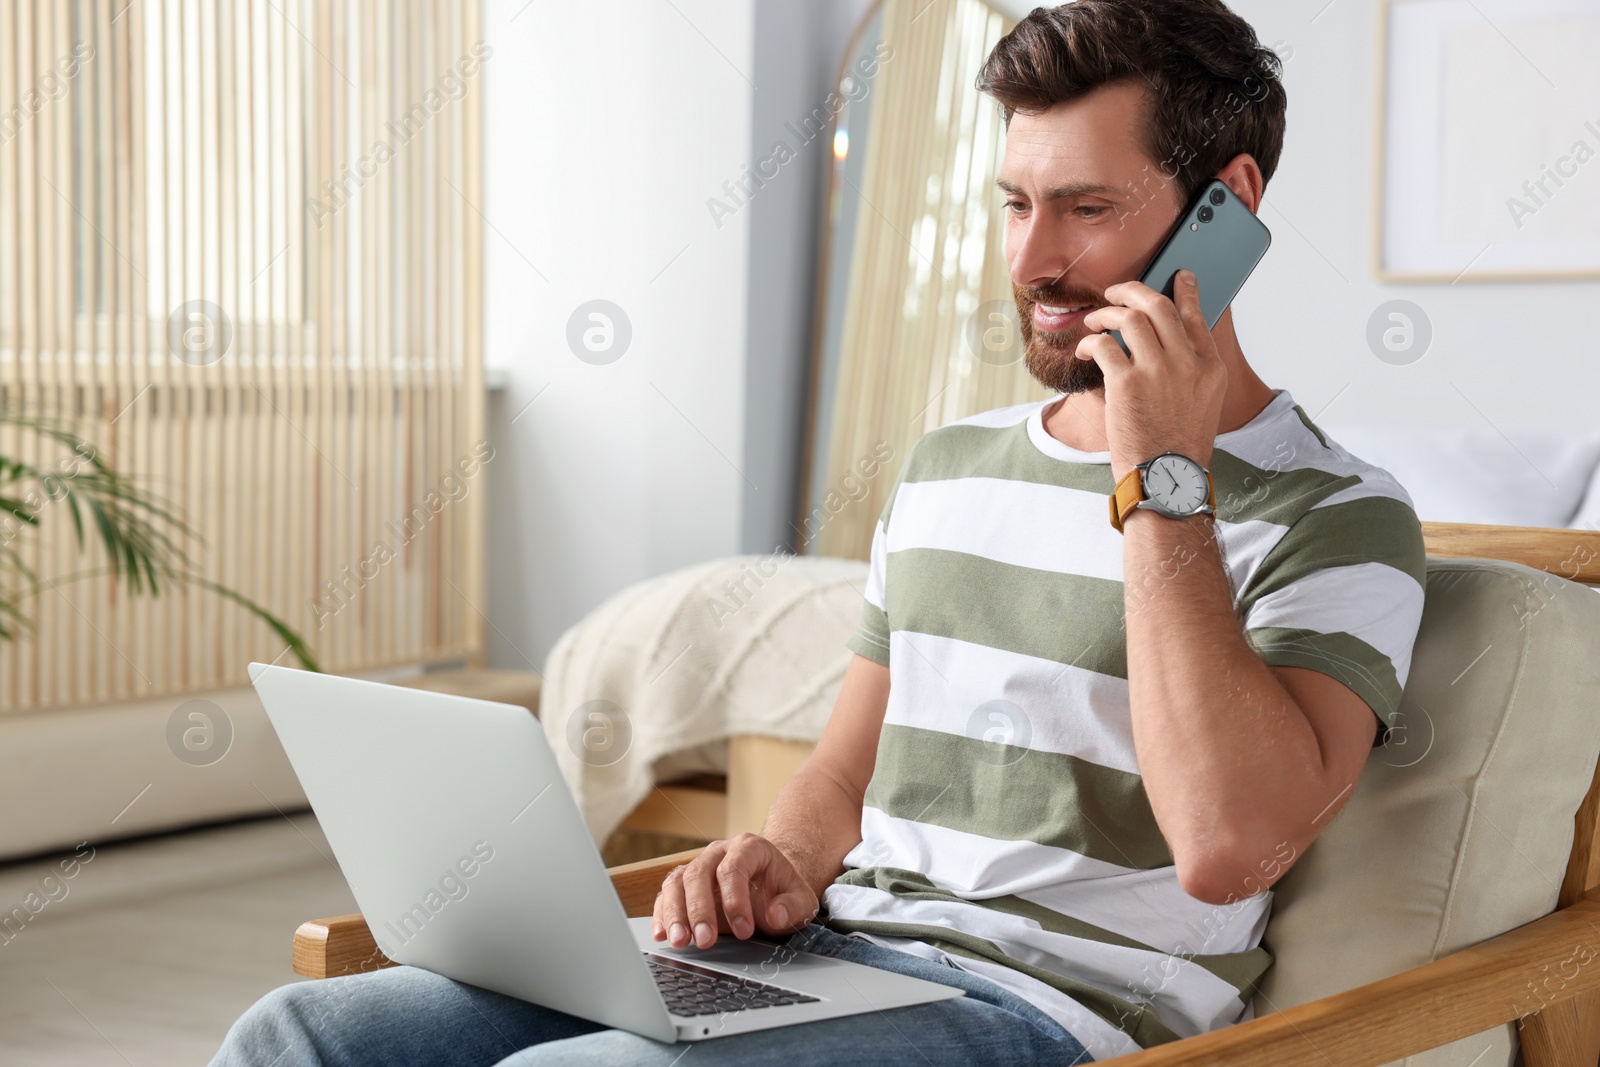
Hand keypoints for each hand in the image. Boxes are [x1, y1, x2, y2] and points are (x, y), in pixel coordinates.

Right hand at [650, 832, 819, 950]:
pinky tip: (663, 935)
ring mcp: (698, 867)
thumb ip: (793, 906)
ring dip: (675, 913)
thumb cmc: (783, 892)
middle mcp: (718, 852)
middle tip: (706, 940)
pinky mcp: (684, 885)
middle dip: (700, 909)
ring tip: (681, 941)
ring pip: (677, 882)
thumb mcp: (801, 900)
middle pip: (699, 873)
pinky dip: (662, 915)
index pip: (733, 868)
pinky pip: (666, 895)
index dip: (736, 900)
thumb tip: (775, 915)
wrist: (769, 887)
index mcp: (748, 848)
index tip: (744, 931)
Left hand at [1075, 270, 1227, 482]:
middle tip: (1116, 291)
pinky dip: (1091, 341)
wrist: (1166, 477)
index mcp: (1209, 367)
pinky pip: (1104, 344)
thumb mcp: (1203, 403)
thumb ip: (1192, 370)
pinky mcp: (1126, 383)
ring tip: (1095, 320)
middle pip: (1159, 306)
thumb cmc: (1177, 446)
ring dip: (1107, 313)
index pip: (1196, 316)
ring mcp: (1157, 370)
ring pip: (1130, 317)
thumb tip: (1173, 345)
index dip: (1185, 291)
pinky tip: (1086, 348)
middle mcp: (1186, 363)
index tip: (1178, 276)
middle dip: (1133, 290)